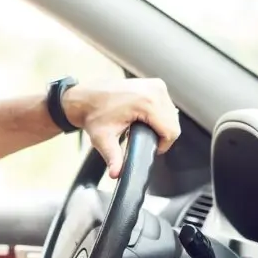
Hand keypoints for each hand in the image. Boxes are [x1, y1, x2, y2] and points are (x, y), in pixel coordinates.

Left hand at [61, 78, 180, 178]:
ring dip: (161, 126)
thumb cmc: (93, 114)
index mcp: (147, 102)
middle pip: (173, 123)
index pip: (171, 131)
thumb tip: (116, 174)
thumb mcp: (103, 139)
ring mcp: (155, 85)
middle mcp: (154, 90)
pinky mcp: (154, 84)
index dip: (162, 145)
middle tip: (142, 139)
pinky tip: (144, 119)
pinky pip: (166, 105)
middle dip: (161, 136)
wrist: (85, 98)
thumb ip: (113, 158)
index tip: (150, 149)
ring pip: (172, 115)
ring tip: (142, 129)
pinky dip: (159, 115)